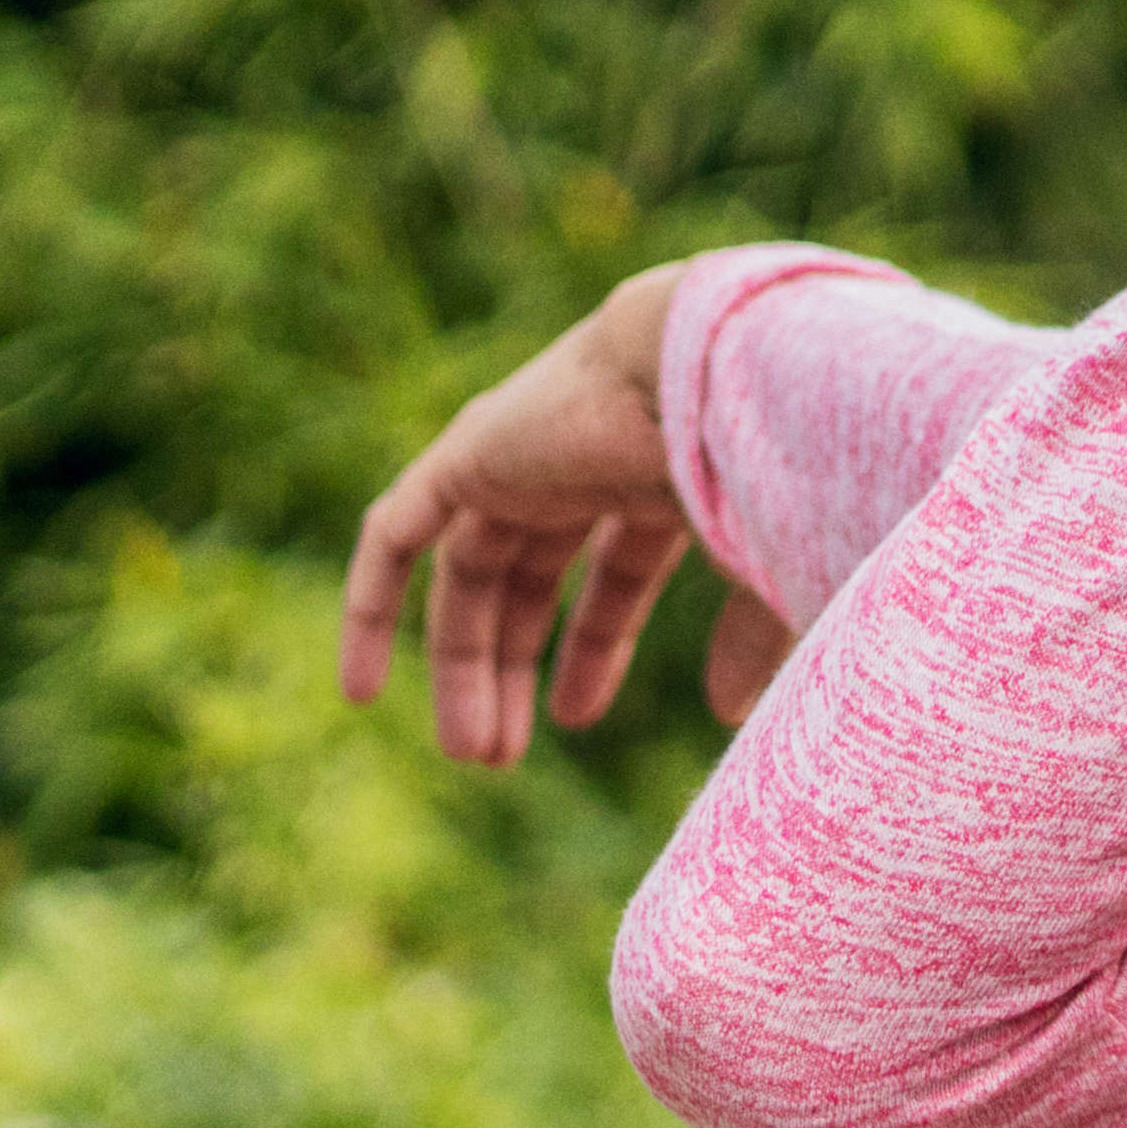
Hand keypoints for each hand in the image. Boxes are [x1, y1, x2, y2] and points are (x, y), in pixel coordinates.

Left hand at [340, 263, 801, 762]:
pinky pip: (396, 535)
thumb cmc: (768, 464)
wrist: (718, 372)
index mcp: (658, 475)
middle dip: (510, 665)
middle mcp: (582, 460)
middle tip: (498, 755)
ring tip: (471, 753)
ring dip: (464, 663)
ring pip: (469, 572)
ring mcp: (521, 454)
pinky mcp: (468, 453)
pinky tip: (359, 688)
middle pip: (525, 577)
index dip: (594, 647)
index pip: (613, 567)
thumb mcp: (767, 572)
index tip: (575, 719)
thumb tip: (730, 712)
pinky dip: (371, 603)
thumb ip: (749, 638)